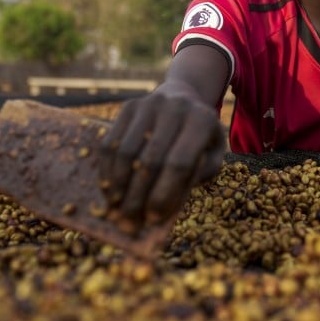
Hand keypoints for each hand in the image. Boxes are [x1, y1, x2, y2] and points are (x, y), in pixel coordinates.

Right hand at [98, 90, 225, 234]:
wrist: (183, 97)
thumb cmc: (199, 137)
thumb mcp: (212, 154)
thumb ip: (199, 176)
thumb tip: (168, 203)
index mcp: (202, 122)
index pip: (180, 163)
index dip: (165, 193)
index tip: (154, 218)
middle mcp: (175, 108)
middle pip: (151, 160)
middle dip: (138, 197)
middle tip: (130, 223)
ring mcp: (149, 105)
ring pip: (127, 152)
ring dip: (119, 186)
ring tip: (116, 210)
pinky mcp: (128, 107)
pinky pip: (111, 142)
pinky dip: (107, 170)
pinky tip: (108, 190)